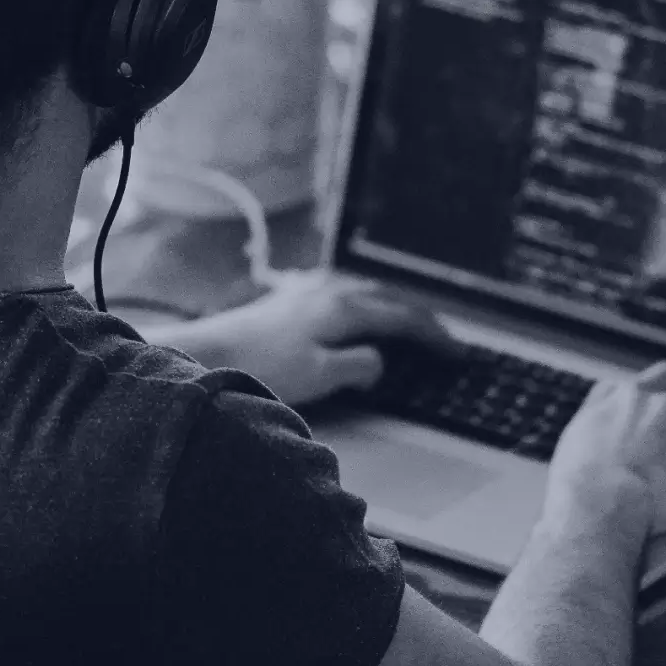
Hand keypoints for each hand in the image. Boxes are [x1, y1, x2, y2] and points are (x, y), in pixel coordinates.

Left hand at [178, 271, 453, 408]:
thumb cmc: (262, 365)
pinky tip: (354, 306)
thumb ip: (359, 366)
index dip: (434, 336)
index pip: (403, 318)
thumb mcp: (321, 375)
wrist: (209, 352)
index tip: (457, 353)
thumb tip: (380, 360)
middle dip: (419, 319)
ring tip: (408, 324)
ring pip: (364, 291)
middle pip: (388, 299)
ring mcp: (307, 290)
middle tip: (442, 339)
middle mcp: (328, 291)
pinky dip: (362, 301)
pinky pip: (339, 292)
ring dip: (392, 306)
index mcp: (344, 309)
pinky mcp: (287, 298)